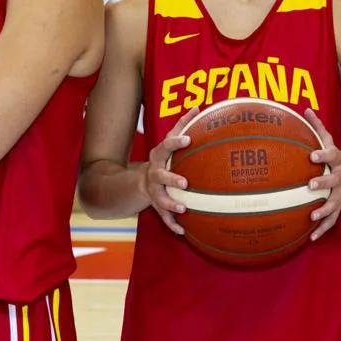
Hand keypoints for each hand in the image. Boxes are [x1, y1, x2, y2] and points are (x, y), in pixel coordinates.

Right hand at [143, 107, 197, 234]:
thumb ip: (182, 124)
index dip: (175, 142)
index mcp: (158, 156)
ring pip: (160, 198)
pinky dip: (172, 224)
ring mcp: (153, 190)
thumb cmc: (164, 158)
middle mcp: (154, 173)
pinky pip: (163, 217)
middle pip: (160, 175)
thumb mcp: (169, 140)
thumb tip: (198, 107)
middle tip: (185, 183)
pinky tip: (182, 232)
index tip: (188, 139)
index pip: (165, 146)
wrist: (141, 181)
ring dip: (170, 204)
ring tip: (183, 210)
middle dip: (171, 179)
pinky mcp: (156, 205)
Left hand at [302, 109, 340, 240]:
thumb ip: (317, 128)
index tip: (312, 155)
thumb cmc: (334, 159)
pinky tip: (310, 238)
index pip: (333, 155)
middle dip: (324, 183)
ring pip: (336, 203)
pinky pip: (333, 220)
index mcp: (339, 161)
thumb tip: (305, 110)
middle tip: (310, 185)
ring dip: (325, 210)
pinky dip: (322, 229)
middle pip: (336, 180)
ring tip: (312, 215)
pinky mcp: (340, 208)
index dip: (324, 155)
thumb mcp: (328, 142)